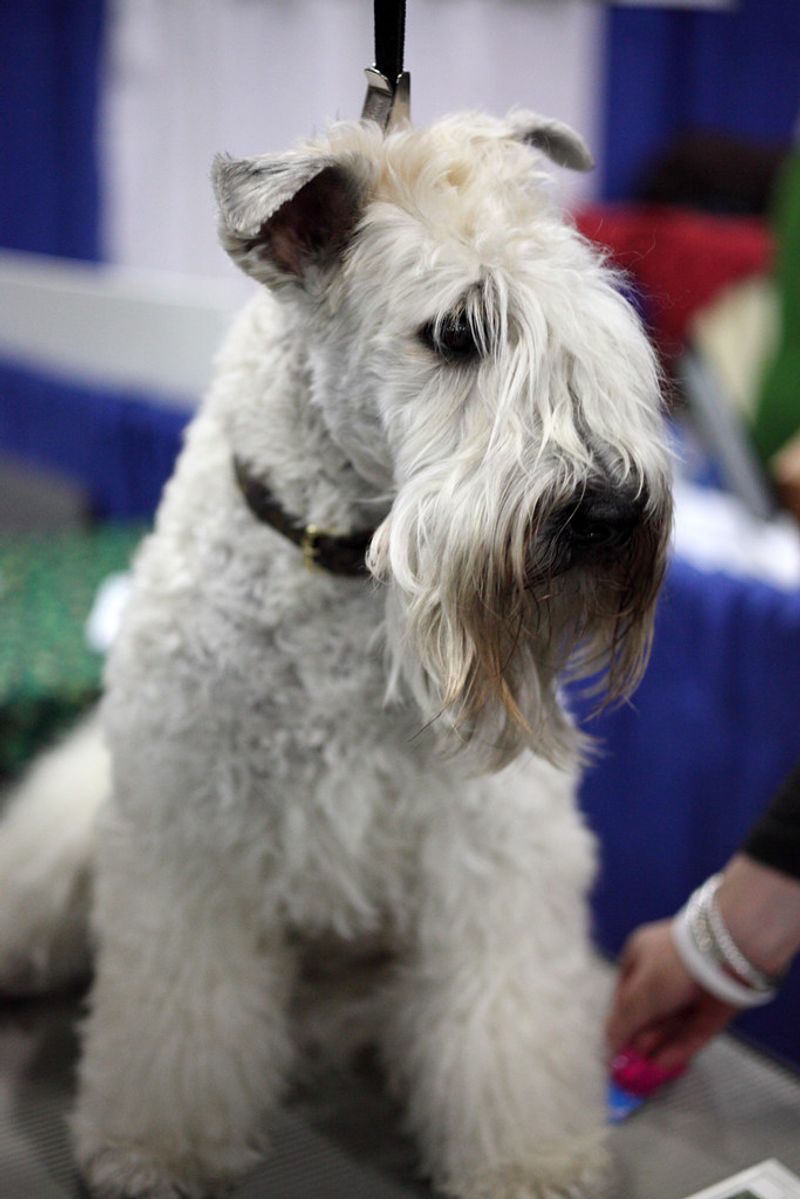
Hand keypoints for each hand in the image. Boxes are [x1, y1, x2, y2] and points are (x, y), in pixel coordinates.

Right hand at [605, 920, 737, 1070]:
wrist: (725, 956)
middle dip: (640, 1036)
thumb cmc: (670, 967)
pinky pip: (692, 1031)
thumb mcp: (638, 994)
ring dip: (657, 1045)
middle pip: (648, 1010)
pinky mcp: (712, 1008)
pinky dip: (678, 1048)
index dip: (620, 1019)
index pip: (625, 991)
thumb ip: (622, 1022)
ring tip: (645, 1069)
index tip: (616, 1044)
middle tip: (632, 1062)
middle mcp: (666, 972)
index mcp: (642, 955)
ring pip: (671, 1022)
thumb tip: (609, 1045)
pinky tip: (663, 1066)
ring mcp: (691, 991)